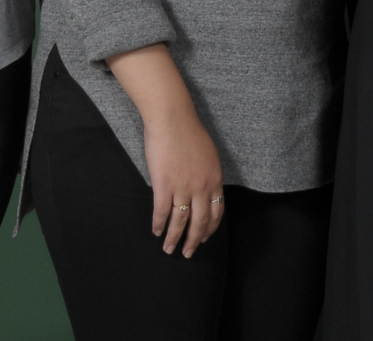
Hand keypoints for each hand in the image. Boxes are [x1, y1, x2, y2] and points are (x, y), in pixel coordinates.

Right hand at [142, 103, 225, 256]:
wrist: (173, 119)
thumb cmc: (189, 132)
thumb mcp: (209, 155)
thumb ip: (208, 175)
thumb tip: (204, 190)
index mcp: (214, 179)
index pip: (216, 212)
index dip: (209, 228)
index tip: (204, 238)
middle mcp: (201, 187)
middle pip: (200, 222)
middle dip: (193, 241)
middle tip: (188, 253)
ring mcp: (183, 188)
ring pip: (180, 222)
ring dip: (174, 238)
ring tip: (169, 249)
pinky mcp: (164, 186)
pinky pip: (162, 212)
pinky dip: (159, 224)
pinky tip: (156, 231)